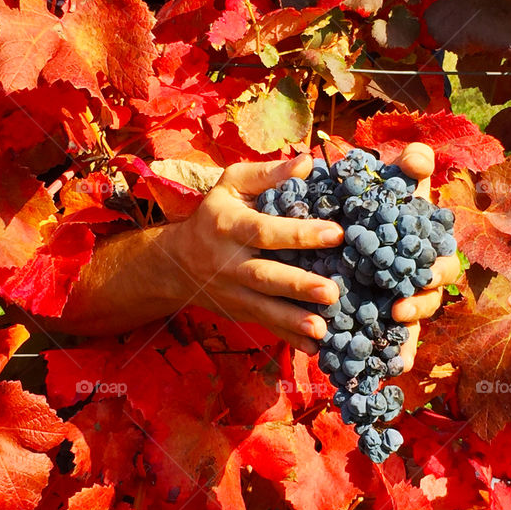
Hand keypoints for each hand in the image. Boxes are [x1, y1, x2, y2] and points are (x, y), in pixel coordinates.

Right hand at [165, 155, 342, 353]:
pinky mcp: (241, 312)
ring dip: (294, 321)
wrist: (175, 262)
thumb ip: (268, 174)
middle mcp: (229, 262)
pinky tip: (315, 348)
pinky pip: (266, 327)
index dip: (299, 233)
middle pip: (264, 276)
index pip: (265, 231)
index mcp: (229, 226)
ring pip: (264, 309)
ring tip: (323, 329)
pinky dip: (289, 339)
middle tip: (332, 291)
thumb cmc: (215, 215)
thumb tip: (307, 161)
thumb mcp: (232, 185)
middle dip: (298, 286)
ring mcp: (233, 292)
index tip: (335, 233)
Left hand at [389, 143, 462, 369]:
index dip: (438, 270)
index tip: (426, 276)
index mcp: (424, 247)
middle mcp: (416, 277)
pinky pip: (387, 342)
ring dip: (405, 332)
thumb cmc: (375, 200)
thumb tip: (418, 157)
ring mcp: (399, 299)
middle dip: (421, 304)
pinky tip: (385, 371)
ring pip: (412, 321)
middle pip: (430, 296)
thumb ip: (410, 166)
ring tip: (392, 337)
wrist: (343, 222)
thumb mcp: (391, 180)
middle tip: (401, 308)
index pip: (442, 262)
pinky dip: (390, 357)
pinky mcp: (377, 317)